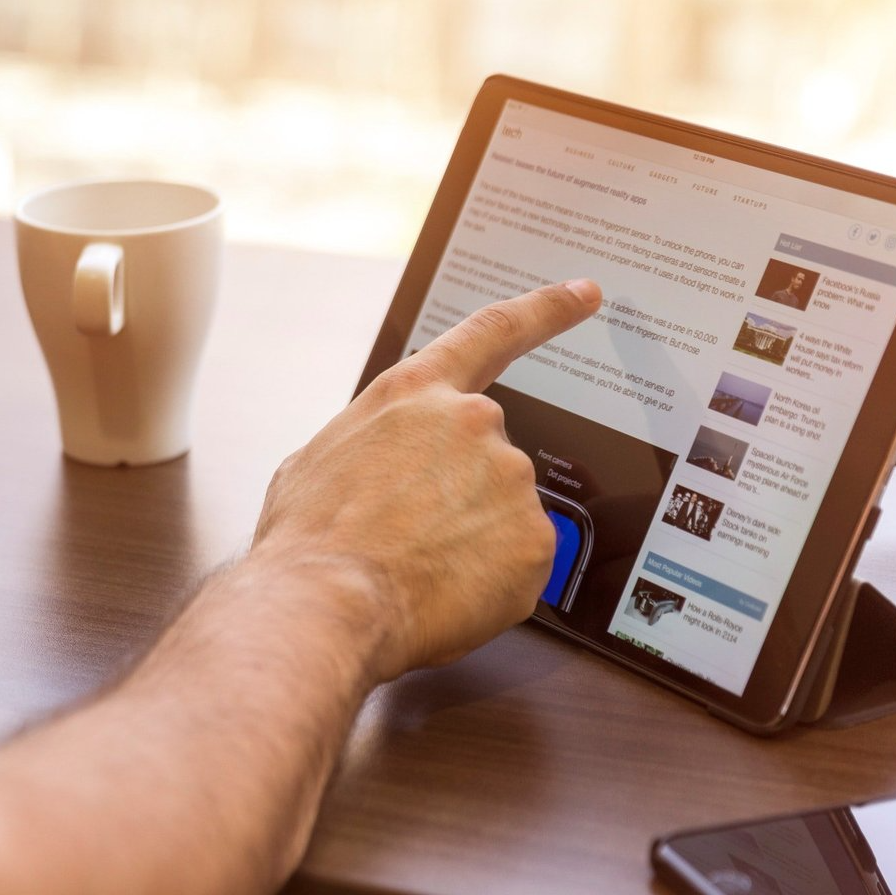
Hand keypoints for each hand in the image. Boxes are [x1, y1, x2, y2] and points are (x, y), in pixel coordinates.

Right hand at [252, 280, 601, 682]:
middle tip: (408, 539)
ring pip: (503, 514)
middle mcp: (473, 423)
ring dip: (470, 541)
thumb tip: (385, 468)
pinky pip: (519, 563)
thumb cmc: (311, 537)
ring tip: (415, 568)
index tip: (584, 294)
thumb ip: (375, 444)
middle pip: (486, 458)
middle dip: (457, 499)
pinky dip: (488, 581)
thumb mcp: (318, 460)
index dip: (546, 310)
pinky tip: (442, 590)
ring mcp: (510, 479)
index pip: (493, 332)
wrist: (327, 602)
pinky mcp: (536, 540)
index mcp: (416, 393)